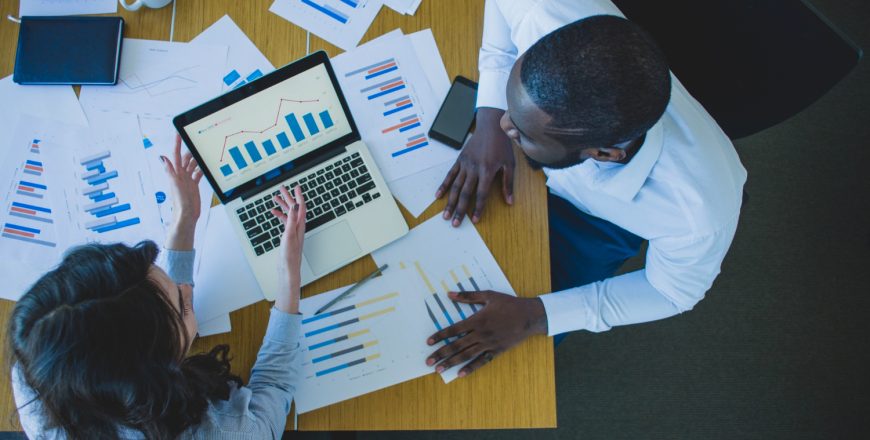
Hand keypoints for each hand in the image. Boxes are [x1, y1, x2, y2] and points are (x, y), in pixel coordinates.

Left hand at [162, 135, 203, 249]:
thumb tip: (162, 158)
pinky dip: (201, 168)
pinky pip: (198, 173)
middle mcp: (181, 174)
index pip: (176, 155)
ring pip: (193, 164)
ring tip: (203, 152)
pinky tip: (206, 166)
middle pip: (186, 158)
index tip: (178, 133)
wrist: (186, 216)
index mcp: (175, 173)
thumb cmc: (180, 203)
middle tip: (197, 141)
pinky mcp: (193, 185)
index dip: (177, 144)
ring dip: (197, 158)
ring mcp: (187, 179)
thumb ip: (170, 171)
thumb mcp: (175, 185)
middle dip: (191, 149)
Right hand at [270, 185, 305, 313]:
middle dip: (289, 197)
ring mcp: (293, 231)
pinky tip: (274, 213)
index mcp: (300, 225)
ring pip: (289, 214)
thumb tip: (294, 206)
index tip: (296, 187)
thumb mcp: (289, 235)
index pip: (301, 207)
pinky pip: (284, 222)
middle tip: (283, 188)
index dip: (298, 196)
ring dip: (283, 205)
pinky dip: (280, 216)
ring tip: (276, 197)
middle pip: (295, 209)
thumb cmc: (289, 255)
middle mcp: (298, 227)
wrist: (288, 269)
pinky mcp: (288, 236)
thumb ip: (292, 220)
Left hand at [426, 291, 546, 377]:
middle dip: (441, 354)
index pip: (453, 330)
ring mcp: (488, 344)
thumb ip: (468, 296)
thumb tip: (449, 294)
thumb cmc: (509, 304)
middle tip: (429, 362)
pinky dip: (471, 368)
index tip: (429, 342)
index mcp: (476, 320)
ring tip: (439, 369)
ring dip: (451, 362)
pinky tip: (460, 374)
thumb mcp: (489, 295)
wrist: (530, 316)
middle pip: (456, 345)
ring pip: (466, 355)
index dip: (440, 336)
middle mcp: (480, 334)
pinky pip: (481, 361)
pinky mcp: (497, 351)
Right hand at [436, 108, 514, 226]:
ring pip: (455, 186)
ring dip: (450, 202)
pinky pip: (450, 175)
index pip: (481, 194)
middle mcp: (474, 169)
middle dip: (459, 210)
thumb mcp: (510, 164)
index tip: (474, 220)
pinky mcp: (459, 160)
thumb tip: (510, 201)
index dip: (478, 208)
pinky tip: (438, 196)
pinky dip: (443, 186)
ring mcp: (465, 164)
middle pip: (465, 193)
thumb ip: (508, 183)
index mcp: (487, 170)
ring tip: (445, 215)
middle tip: (454, 223)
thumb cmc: (502, 146)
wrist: (490, 126)